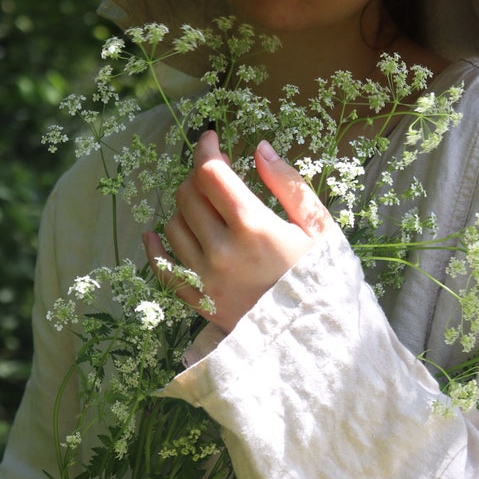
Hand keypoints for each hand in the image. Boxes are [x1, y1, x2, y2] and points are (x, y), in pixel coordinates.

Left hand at [143, 130, 332, 332]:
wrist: (320, 341)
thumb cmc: (324, 277)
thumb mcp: (319, 226)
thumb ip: (288, 183)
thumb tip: (260, 147)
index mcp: (253, 227)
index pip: (210, 173)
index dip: (206, 147)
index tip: (212, 137)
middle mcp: (223, 251)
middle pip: (189, 195)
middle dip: (199, 174)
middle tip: (218, 171)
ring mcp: (207, 279)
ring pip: (174, 225)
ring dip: (186, 206)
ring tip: (208, 205)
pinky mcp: (200, 303)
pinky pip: (163, 270)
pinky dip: (155, 248)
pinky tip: (155, 233)